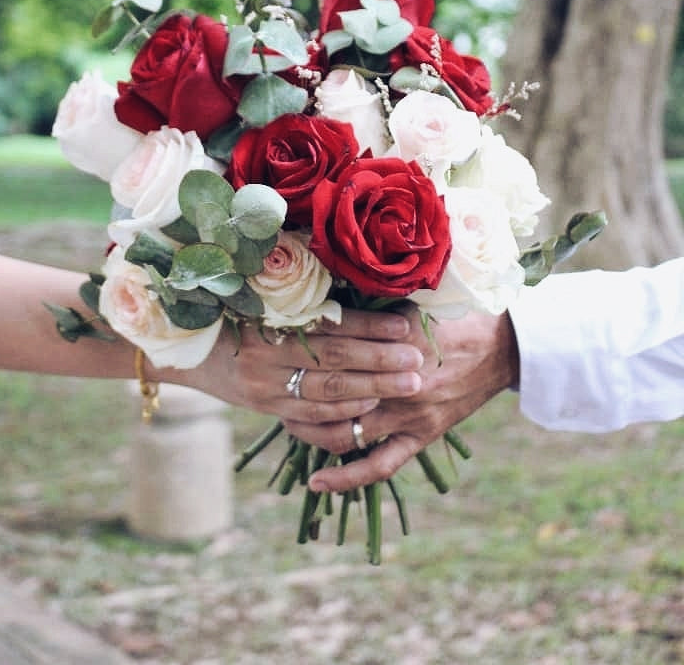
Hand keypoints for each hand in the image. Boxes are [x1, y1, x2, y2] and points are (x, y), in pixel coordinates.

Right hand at [176, 308, 423, 424]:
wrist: (190, 349)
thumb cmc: (237, 309)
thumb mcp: (262, 292)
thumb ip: (304, 289)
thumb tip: (355, 271)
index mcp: (268, 316)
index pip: (330, 324)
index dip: (369, 325)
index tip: (404, 325)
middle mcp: (266, 354)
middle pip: (334, 360)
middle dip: (381, 361)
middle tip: (418, 360)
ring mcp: (266, 386)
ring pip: (328, 393)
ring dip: (373, 389)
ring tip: (410, 384)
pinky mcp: (268, 409)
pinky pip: (311, 418)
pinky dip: (344, 416)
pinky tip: (373, 410)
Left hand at [283, 307, 518, 490]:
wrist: (501, 347)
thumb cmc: (455, 316)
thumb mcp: (416, 300)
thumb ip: (374, 305)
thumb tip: (327, 290)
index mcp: (396, 342)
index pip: (337, 351)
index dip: (304, 352)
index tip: (277, 347)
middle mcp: (399, 381)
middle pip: (335, 394)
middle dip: (299, 393)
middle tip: (272, 388)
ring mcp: (410, 414)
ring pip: (348, 431)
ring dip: (313, 432)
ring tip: (287, 425)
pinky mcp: (421, 436)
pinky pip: (380, 465)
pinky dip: (347, 478)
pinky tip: (318, 482)